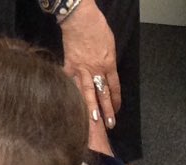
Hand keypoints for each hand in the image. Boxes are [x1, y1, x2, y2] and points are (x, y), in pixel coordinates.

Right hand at [60, 0, 120, 130]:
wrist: (80, 18)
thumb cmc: (97, 28)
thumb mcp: (110, 46)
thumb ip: (109, 63)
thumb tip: (108, 76)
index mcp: (109, 64)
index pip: (114, 87)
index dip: (115, 101)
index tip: (116, 111)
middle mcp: (96, 70)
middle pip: (103, 94)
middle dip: (106, 110)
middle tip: (109, 125)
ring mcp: (82, 70)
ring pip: (87, 93)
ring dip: (91, 109)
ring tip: (94, 122)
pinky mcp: (69, 66)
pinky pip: (70, 83)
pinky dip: (70, 94)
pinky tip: (69, 106)